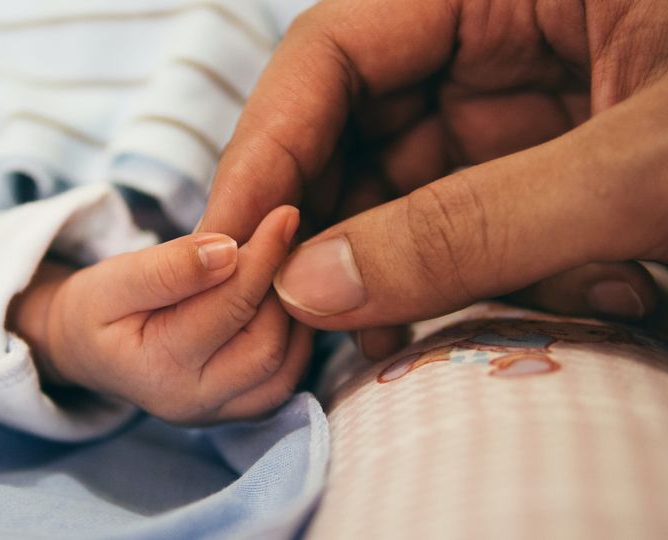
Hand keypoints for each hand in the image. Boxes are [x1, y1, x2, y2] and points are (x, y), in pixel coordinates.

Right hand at [8, 206, 312, 424]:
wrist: (87, 349)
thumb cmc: (98, 308)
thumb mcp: (115, 279)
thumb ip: (168, 267)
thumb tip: (228, 250)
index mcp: (159, 368)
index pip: (229, 307)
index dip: (262, 256)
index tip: (284, 214)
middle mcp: (194, 402)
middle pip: (267, 345)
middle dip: (282, 288)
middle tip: (287, 239)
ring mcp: (219, 414)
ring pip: (286, 367)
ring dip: (294, 313)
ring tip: (284, 266)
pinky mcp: (238, 411)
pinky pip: (286, 379)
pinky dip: (295, 338)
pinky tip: (281, 299)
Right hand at [198, 0, 667, 355]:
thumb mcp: (643, 170)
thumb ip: (475, 228)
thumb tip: (311, 288)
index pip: (334, 50)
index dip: (267, 148)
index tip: (228, 243)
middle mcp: (501, 34)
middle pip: (357, 125)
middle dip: (326, 225)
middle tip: (296, 316)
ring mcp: (531, 100)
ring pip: (410, 185)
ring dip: (398, 268)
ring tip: (387, 341)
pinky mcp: (558, 161)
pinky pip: (476, 217)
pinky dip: (473, 274)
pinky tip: (492, 313)